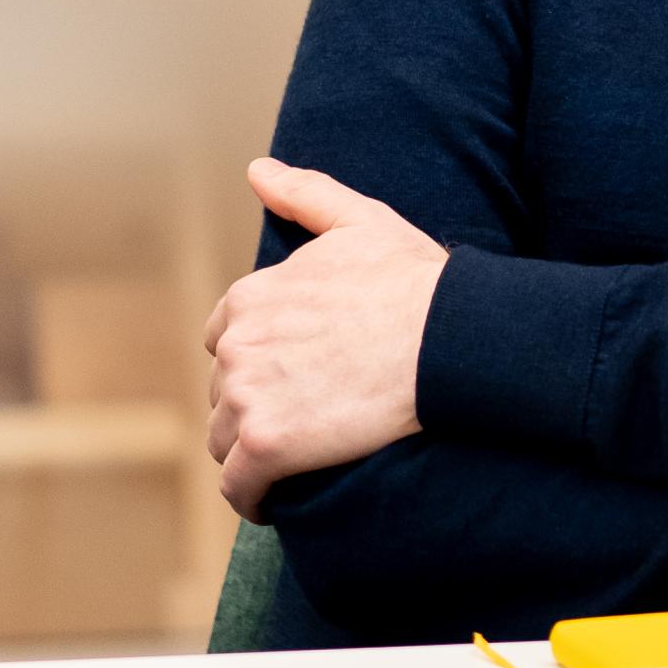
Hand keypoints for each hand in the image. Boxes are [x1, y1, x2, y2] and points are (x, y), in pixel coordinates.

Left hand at [204, 158, 448, 521]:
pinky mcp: (266, 444)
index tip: (294, 375)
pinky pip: (238, 487)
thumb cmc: (412, 279)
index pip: (224, 340)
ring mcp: (248, 394)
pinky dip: (252, 497)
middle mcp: (237, 343)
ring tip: (296, 458)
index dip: (258, 359)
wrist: (444, 337)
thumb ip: (304, 195)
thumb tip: (257, 169)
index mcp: (251, 295)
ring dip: (251, 451)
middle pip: (224, 391)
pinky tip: (276, 499)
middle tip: (306, 416)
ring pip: (226, 439)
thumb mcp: (360, 221)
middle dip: (255, 405)